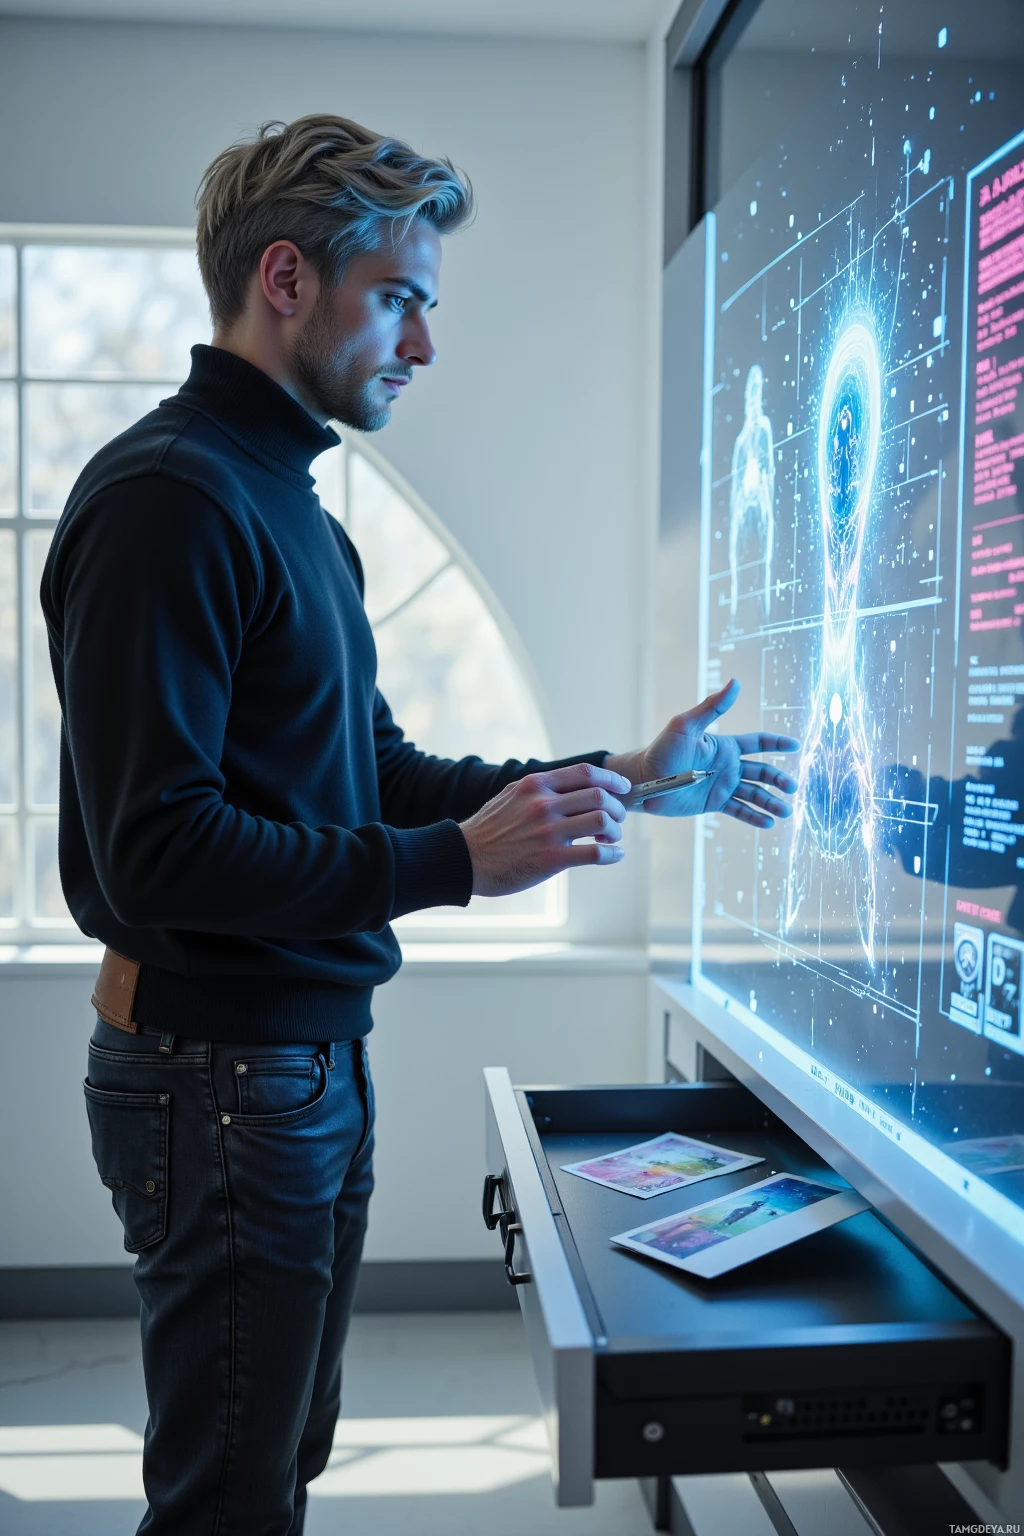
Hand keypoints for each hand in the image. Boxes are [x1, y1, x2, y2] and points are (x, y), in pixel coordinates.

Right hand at [460, 763, 630, 896]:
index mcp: (536, 785)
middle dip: (616, 808)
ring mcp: (548, 831)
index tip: (622, 788)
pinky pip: (595, 853)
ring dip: (615, 830)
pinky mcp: (551, 859)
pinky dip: (612, 854)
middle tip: (617, 819)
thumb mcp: (511, 795)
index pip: (586, 772)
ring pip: (601, 820)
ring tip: (611, 838)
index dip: (611, 779)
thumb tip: (570, 786)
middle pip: (599, 796)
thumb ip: (540, 788)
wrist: (465, 859)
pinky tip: (614, 855)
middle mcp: (543, 804)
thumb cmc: (489, 830)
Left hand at [605, 678, 799, 829]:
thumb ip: (713, 707)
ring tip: (786, 812)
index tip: (796, 745)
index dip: (777, 743)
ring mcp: (722, 786)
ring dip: (771, 802)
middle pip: (762, 772)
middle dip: (778, 779)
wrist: (644, 780)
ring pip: (754, 794)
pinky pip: (739, 810)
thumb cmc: (662, 749)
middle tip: (792, 788)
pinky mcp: (714, 803)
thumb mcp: (686, 725)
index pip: (758, 743)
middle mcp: (727, 766)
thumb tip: (736, 682)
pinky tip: (769, 823)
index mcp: (724, 746)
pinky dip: (754, 817)